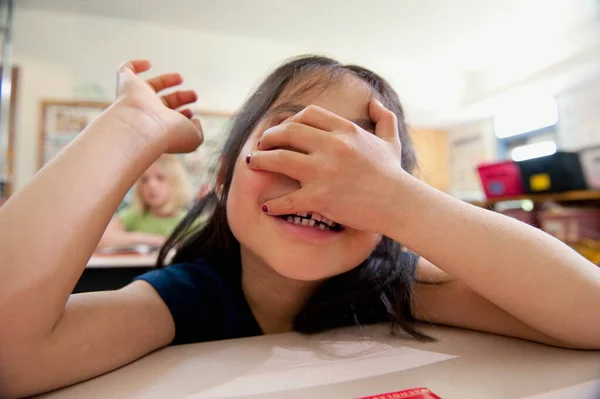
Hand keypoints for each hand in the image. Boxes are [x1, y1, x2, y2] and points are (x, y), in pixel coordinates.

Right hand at [115, 59, 202, 152]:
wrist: (142, 127)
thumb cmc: (168, 134)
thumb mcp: (193, 137)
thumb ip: (198, 131)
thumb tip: (195, 121)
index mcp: (160, 127)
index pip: (171, 120)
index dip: (183, 115)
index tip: (192, 114)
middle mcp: (147, 114)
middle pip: (163, 102)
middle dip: (180, 98)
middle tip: (194, 95)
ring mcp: (136, 98)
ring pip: (149, 86)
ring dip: (166, 81)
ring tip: (181, 78)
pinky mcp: (126, 83)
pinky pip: (126, 70)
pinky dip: (135, 65)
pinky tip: (148, 64)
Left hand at [246, 99, 407, 233]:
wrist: (400, 204)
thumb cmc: (393, 175)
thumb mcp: (391, 140)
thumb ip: (383, 117)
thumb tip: (374, 101)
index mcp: (345, 130)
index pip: (307, 114)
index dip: (289, 121)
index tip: (281, 131)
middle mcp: (333, 146)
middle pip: (287, 132)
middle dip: (268, 137)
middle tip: (260, 145)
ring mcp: (325, 172)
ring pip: (279, 159)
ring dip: (261, 161)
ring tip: (253, 165)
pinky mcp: (321, 197)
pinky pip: (287, 199)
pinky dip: (274, 203)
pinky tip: (268, 205)